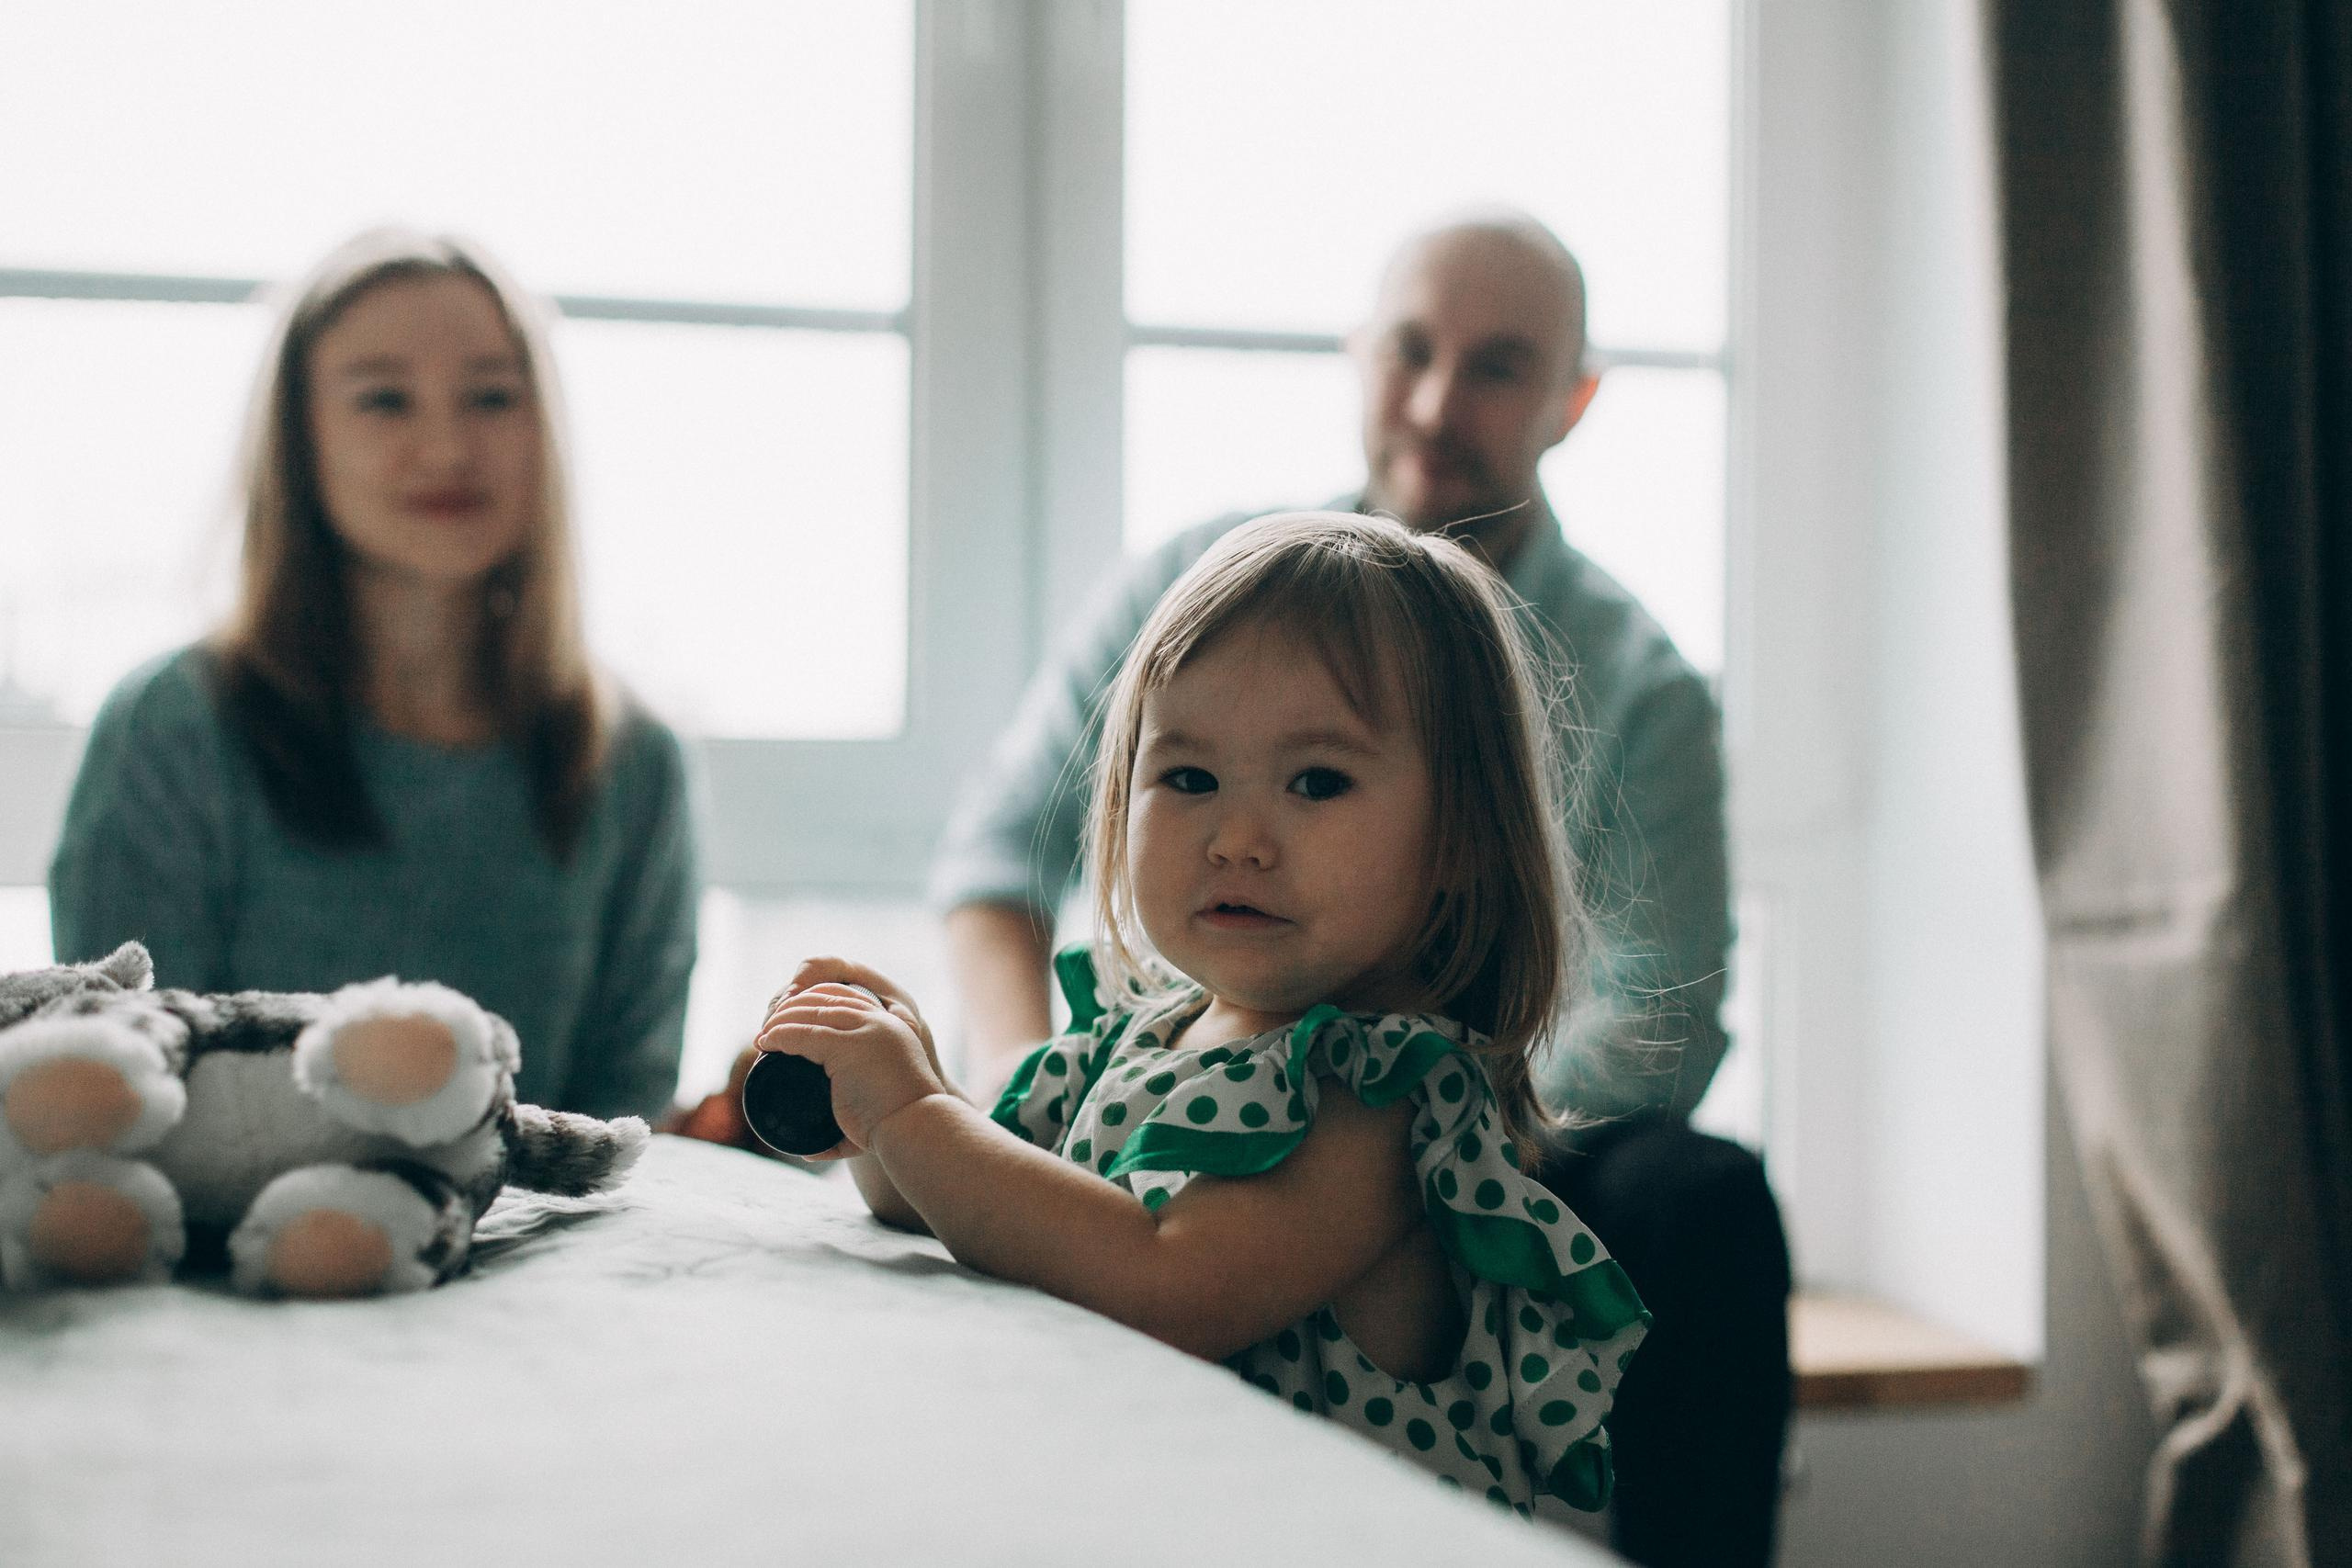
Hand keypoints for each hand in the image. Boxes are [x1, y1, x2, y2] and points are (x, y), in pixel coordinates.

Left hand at [754, 958, 948, 1158]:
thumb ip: (851, 1122)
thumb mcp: (881, 1103)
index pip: (845, 998)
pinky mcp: (847, 1048)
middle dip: (793, 1007)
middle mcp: (877, 1022)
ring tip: (763, 1038)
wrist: (918, 1129)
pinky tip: (765, 1041)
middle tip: (770, 1032)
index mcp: (890, 1026)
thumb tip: (809, 1152)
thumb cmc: (899, 1129)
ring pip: (810, 1013)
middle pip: (824, 999)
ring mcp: (863, 1032)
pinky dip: (780, 1034)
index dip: (813, 1003)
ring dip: (780, 1021)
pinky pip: (803, 1033)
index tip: (789, 1022)